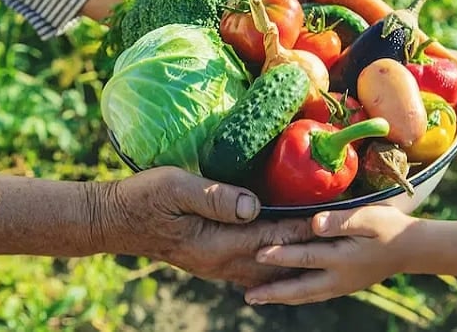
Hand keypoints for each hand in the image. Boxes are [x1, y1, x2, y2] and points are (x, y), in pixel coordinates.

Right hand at [95, 166, 315, 286]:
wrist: (115, 220)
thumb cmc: (144, 198)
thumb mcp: (175, 188)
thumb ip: (214, 197)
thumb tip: (252, 205)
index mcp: (216, 243)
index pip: (272, 235)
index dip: (305, 227)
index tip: (335, 220)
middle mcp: (220, 260)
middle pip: (275, 257)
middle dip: (308, 247)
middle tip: (340, 237)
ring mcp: (214, 264)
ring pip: (265, 268)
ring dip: (292, 259)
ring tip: (321, 250)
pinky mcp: (209, 259)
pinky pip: (249, 269)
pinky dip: (272, 264)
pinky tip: (282, 259)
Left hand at [243, 205, 418, 304]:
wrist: (412, 248)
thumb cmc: (389, 227)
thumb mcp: (369, 217)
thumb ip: (341, 221)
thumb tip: (314, 223)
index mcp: (342, 258)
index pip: (305, 257)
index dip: (281, 255)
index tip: (259, 254)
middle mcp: (338, 278)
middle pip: (299, 288)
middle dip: (273, 292)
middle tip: (248, 297)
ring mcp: (341, 286)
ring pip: (305, 295)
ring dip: (280, 297)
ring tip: (257, 299)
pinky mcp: (343, 286)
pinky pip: (313, 294)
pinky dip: (295, 296)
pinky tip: (284, 295)